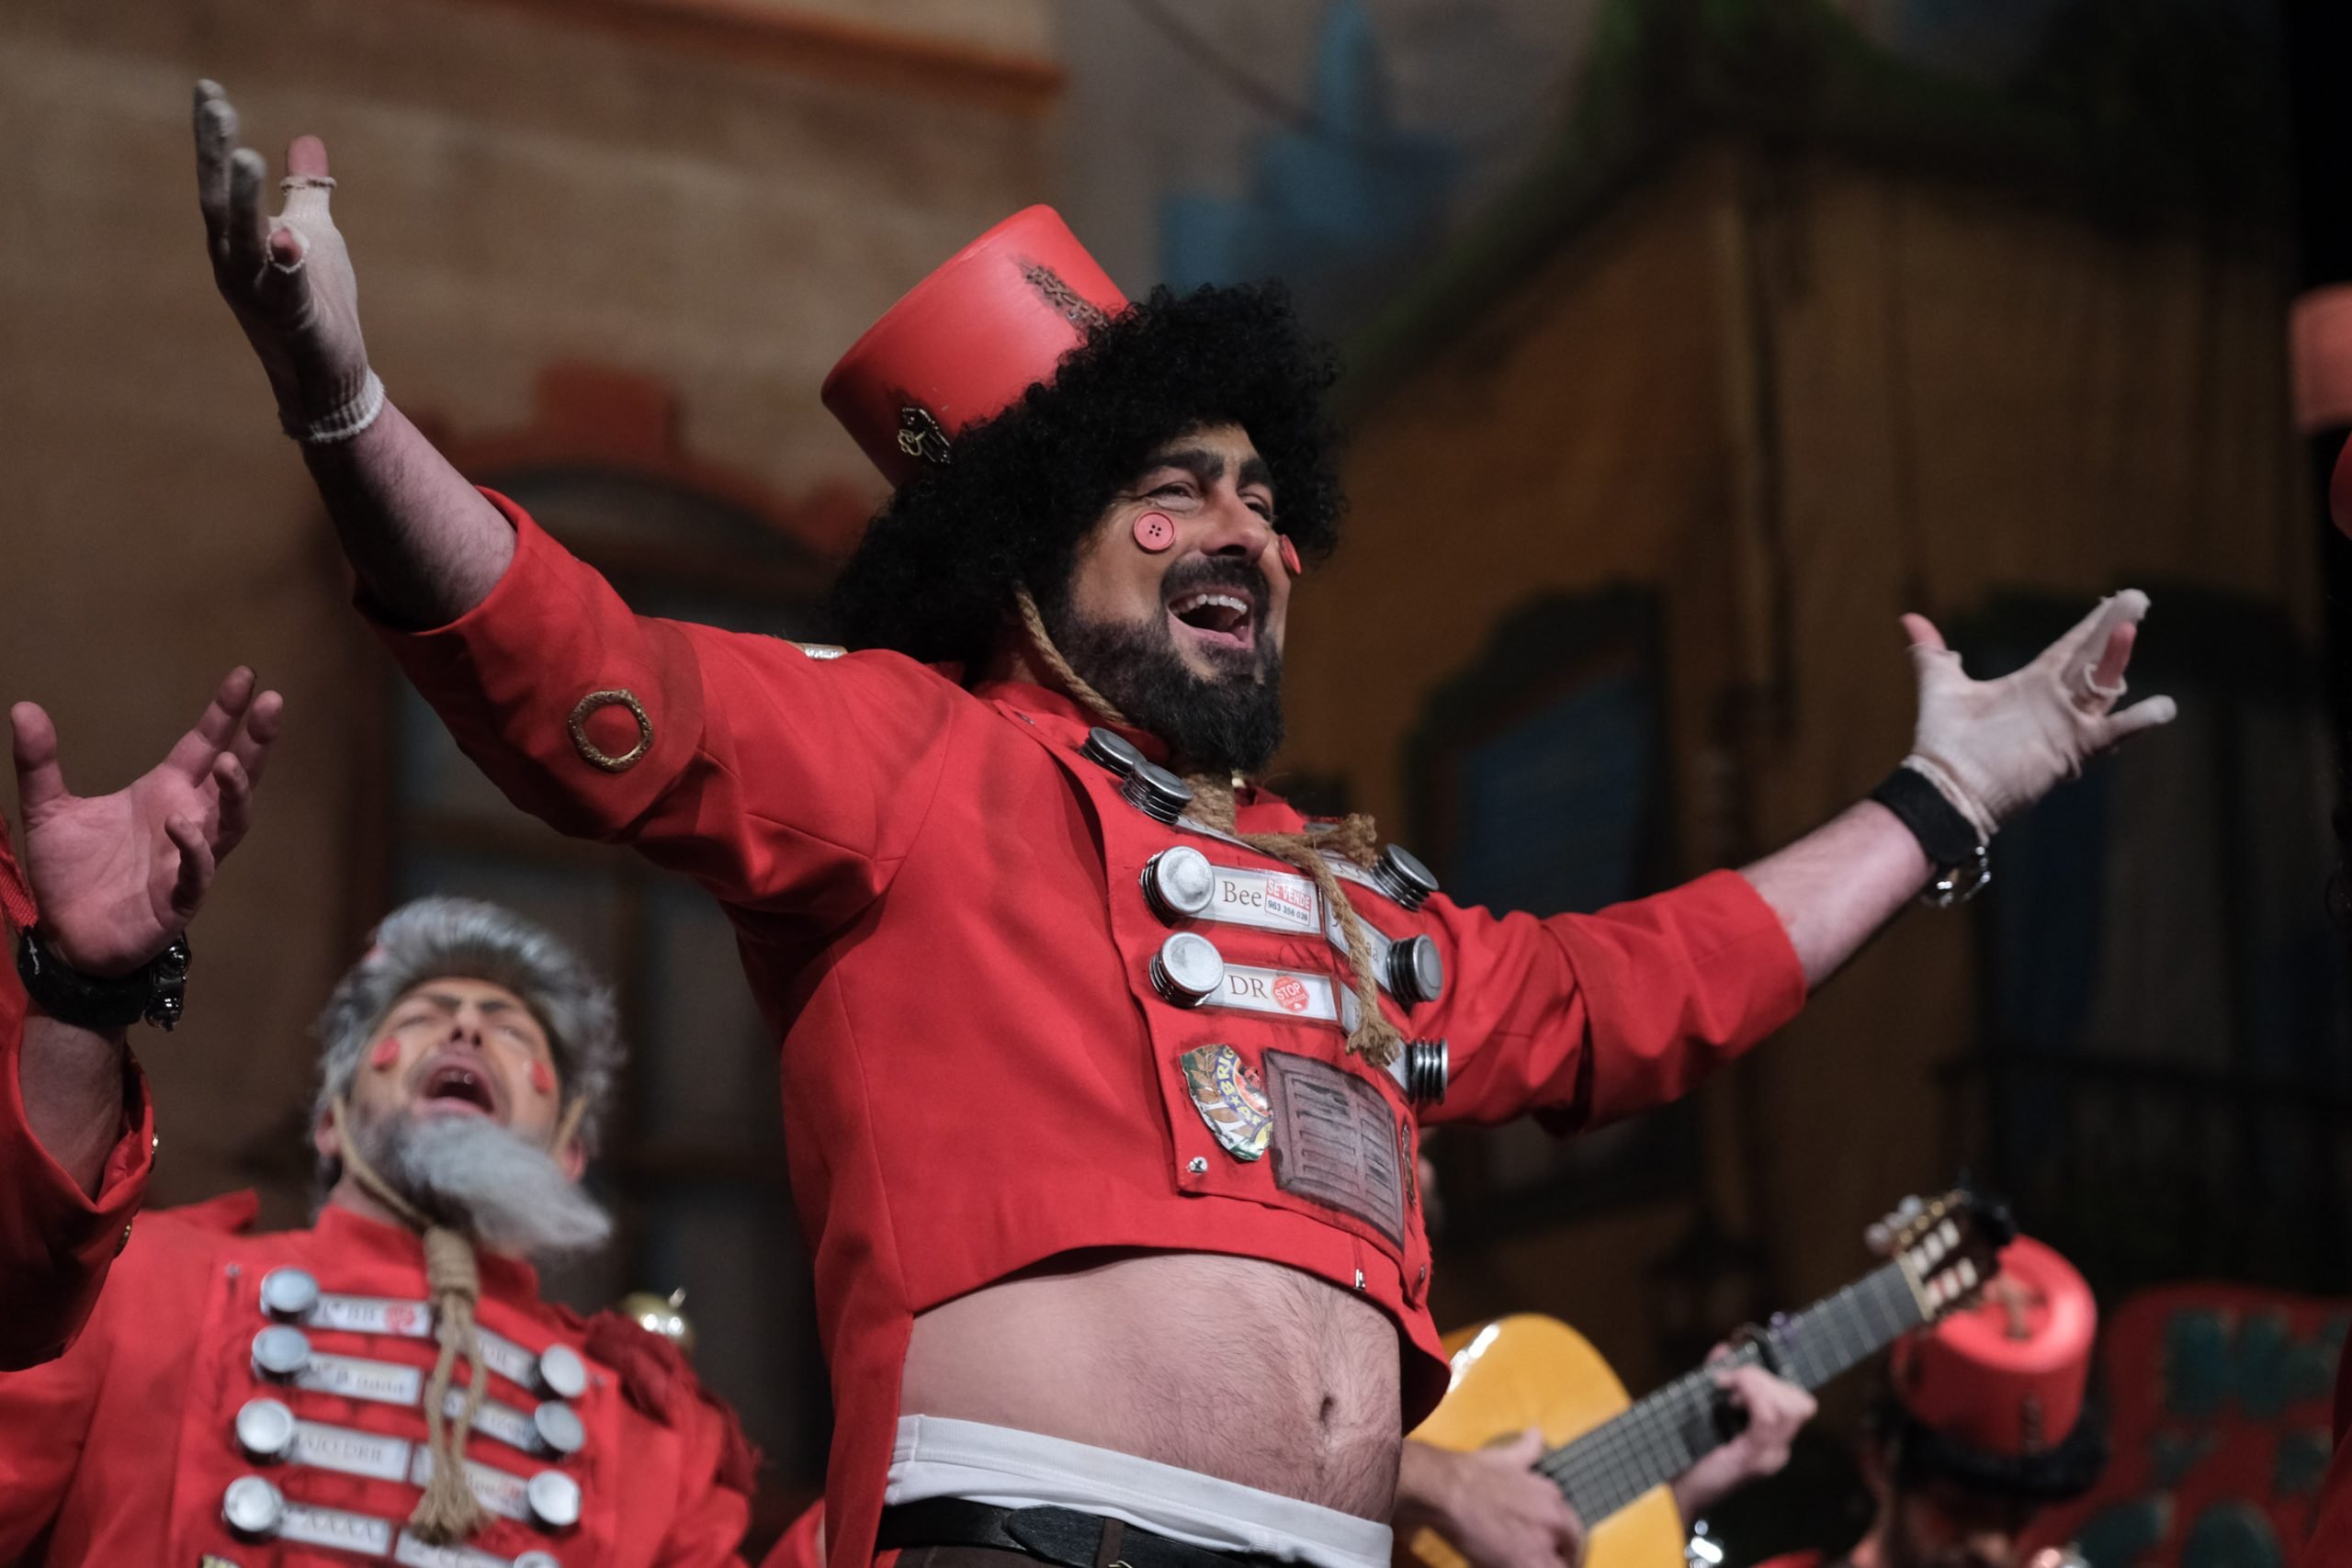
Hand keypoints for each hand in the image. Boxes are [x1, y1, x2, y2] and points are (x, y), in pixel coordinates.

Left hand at [12, 669, 283, 976]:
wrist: (66, 936)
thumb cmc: (71, 873)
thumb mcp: (47, 809)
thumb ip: (40, 763)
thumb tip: (23, 708)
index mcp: (165, 792)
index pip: (204, 744)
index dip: (226, 713)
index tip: (247, 677)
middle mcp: (188, 818)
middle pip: (236, 775)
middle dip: (257, 741)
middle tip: (272, 705)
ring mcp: (190, 858)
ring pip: (231, 820)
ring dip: (235, 792)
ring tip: (227, 763)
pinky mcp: (180, 897)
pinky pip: (200, 871)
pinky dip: (196, 849)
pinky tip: (183, 826)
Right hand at [194, 81, 373, 433]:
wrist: (326, 376)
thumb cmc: (317, 302)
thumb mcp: (313, 233)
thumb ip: (305, 191)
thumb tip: (308, 143)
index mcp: (237, 239)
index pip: (219, 179)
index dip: (212, 137)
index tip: (208, 90)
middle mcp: (236, 263)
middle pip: (221, 202)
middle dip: (217, 155)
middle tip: (217, 109)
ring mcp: (258, 294)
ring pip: (246, 242)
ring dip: (246, 202)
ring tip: (248, 158)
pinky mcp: (293, 321)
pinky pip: (287, 290)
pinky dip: (287, 266)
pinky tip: (289, 240)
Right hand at [1397, 1432, 1585, 1567]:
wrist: (1448, 1491)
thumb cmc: (1473, 1473)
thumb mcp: (1507, 1457)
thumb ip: (1528, 1448)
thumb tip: (1537, 1432)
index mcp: (1552, 1497)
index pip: (1570, 1525)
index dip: (1561, 1536)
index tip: (1552, 1541)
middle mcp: (1554, 1522)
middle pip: (1571, 1548)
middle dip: (1561, 1554)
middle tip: (1545, 1557)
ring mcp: (1541, 1546)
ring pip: (1560, 1565)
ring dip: (1550, 1563)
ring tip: (1534, 1562)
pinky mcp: (1524, 1565)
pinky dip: (1532, 1567)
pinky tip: (1514, 1565)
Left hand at [1669, 1360, 1816, 1519]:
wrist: (1677, 1489)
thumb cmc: (1690, 1451)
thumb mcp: (1707, 1407)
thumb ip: (1719, 1378)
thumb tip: (1726, 1348)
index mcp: (1773, 1439)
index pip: (1799, 1402)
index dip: (1773, 1379)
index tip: (1738, 1375)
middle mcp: (1779, 1449)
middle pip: (1797, 1401)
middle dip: (1763, 1378)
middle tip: (1729, 1382)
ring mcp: (1770, 1456)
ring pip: (1786, 1406)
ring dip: (1755, 1386)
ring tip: (1726, 1392)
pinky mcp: (1754, 1459)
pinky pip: (1766, 1418)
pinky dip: (1749, 1395)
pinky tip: (1727, 1396)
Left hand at [1903, 591, 2175, 837]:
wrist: (1944, 786)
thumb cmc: (1943, 743)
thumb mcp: (1939, 687)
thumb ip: (1932, 654)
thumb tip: (1909, 619)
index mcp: (2031, 685)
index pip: (2070, 648)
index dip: (2091, 625)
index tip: (2114, 599)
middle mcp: (2055, 703)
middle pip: (2092, 658)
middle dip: (2113, 630)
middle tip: (2139, 598)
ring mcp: (2066, 726)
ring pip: (2102, 687)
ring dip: (2116, 659)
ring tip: (2130, 629)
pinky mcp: (2070, 751)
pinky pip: (2110, 734)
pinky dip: (2135, 723)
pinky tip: (2162, 708)